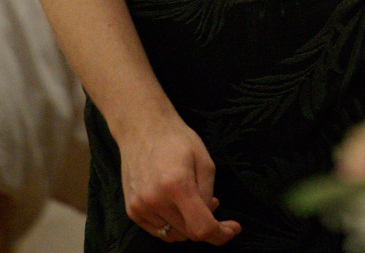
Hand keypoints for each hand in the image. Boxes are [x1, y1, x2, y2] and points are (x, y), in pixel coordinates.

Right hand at [119, 113, 240, 243]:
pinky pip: (159, 232)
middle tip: (211, 201)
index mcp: (177, 185)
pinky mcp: (132, 211)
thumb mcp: (204, 159)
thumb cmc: (176, 139)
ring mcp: (140, 207)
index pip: (201, 228)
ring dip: (187, 224)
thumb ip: (208, 191)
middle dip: (205, 223)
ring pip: (174, 236)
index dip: (220, 234)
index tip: (232, 229)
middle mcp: (155, 200)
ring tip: (190, 198)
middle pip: (189, 233)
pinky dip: (172, 224)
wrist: (142, 128)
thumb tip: (209, 214)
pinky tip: (175, 204)